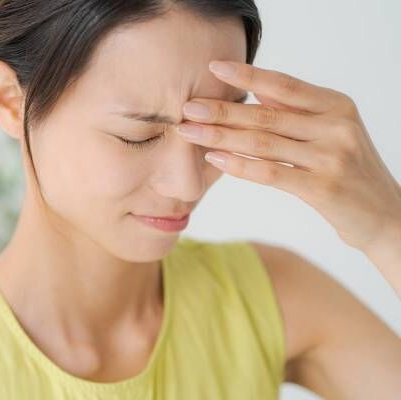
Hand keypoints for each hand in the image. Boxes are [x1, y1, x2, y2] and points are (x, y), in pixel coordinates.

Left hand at [177, 60, 400, 252]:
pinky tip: (214, 158)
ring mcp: (332, 157)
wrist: (384, 214)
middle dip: (222, 110)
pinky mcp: (323, 188)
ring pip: (264, 143)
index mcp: (336, 106)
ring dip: (221, 136)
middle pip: (267, 114)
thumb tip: (257, 89)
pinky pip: (271, 173)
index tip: (213, 67)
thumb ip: (296, 110)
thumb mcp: (330, 131)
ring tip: (189, 131)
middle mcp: (336, 126)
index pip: (284, 85)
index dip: (247, 76)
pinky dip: (239, 165)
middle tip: (187, 106)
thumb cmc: (348, 169)